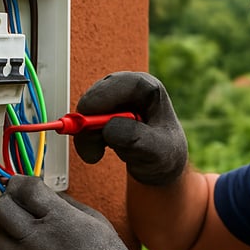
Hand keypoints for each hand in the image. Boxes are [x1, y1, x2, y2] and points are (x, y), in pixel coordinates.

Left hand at [0, 176, 166, 249]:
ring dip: (10, 238)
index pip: (25, 189)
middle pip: (2, 210)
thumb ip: (67, 205)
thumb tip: (51, 196)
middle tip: (15, 208)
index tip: (18, 184)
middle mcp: (37, 238)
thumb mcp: (94, 220)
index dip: (19, 182)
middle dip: (6, 205)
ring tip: (26, 241)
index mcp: (57, 218)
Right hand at [74, 71, 187, 185]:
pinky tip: (98, 150)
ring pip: (88, 109)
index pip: (126, 83)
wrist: (159, 166)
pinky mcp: (102, 115)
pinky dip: (85, 138)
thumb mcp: (156, 151)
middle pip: (100, 93)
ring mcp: (114, 102)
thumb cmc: (165, 153)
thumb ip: (135, 138)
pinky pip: (84, 122)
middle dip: (89, 118)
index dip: (104, 94)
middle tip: (88, 141)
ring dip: (86, 133)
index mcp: (150, 90)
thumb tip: (109, 129)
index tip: (88, 111)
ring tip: (97, 153)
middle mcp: (130, 91)